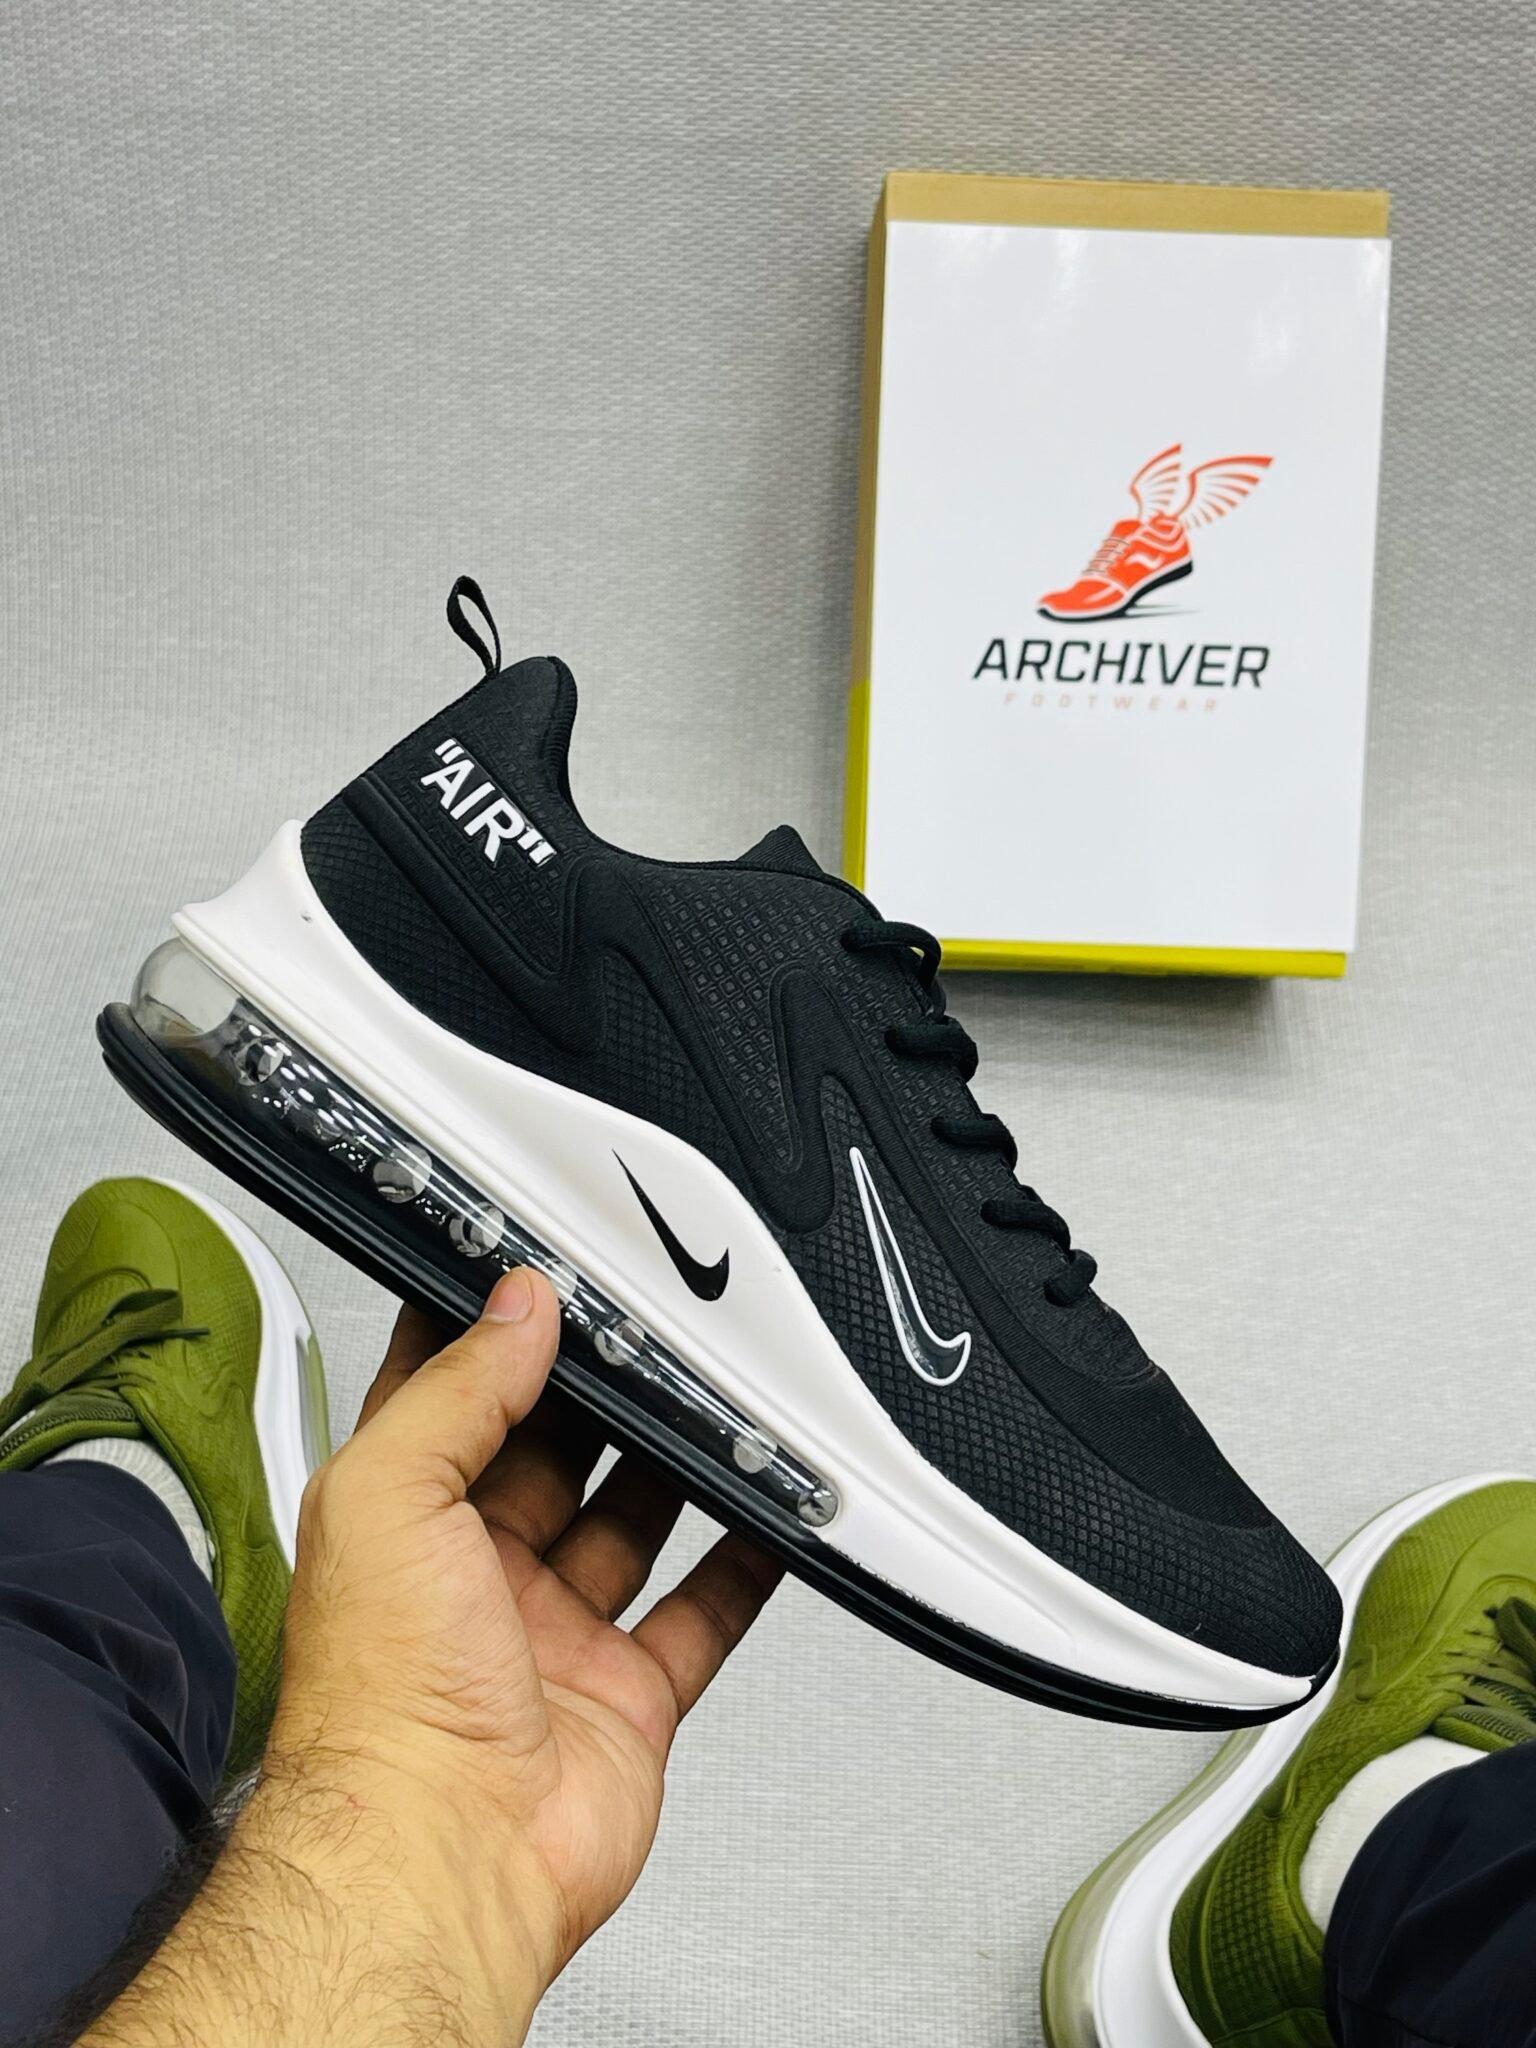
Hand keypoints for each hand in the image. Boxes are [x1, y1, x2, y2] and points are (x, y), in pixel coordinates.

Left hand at [268, 1267, 781, 2040]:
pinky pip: (702, 1616)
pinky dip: (743, 1566)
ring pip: (634, 1525)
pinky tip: (769, 1517)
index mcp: (405, 1524)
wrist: (442, 1861)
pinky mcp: (627, 1697)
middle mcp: (477, 1577)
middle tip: (657, 1339)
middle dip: (605, 1400)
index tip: (551, 1284)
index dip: (495, 1339)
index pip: (451, 1401)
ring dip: (677, 1469)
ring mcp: (556, 1638)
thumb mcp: (387, 1498)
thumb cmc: (380, 1707)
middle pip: (558, 1456)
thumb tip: (513, 1308)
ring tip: (723, 1404)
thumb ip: (454, 1392)